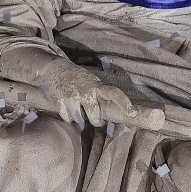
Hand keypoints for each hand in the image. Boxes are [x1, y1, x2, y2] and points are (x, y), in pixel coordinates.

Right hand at [40, 64, 163, 128]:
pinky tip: (69, 109)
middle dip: (96, 121)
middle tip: (97, 120)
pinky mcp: (60, 101)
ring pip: (79, 120)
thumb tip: (113, 114)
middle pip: (94, 116)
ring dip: (81, 119)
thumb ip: (101, 95)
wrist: (58, 69)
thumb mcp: (93, 83)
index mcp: (97, 86)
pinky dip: (69, 117)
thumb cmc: (81, 80)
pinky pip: (67, 118)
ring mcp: (72, 96)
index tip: (132, 113)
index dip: (124, 103)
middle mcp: (85, 91)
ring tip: (80, 110)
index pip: (114, 93)